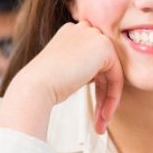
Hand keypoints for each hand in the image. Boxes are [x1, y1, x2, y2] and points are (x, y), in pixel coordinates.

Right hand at [0, 21, 123, 135]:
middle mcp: (83, 29)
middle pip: (104, 66)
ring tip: (101, 123)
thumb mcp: (65, 71)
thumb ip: (83, 69)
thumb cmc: (44, 85)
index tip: (95, 108)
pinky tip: (105, 114)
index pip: (93, 59)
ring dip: (109, 100)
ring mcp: (94, 35)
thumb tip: (105, 80)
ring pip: (112, 72)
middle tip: (100, 119)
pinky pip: (117, 75)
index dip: (97, 85)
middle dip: (104, 94)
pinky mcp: (104, 47)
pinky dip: (113, 96)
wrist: (36, 85)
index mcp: (71, 32)